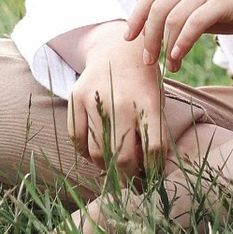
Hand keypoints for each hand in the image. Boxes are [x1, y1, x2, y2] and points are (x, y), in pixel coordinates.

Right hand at [67, 23, 167, 181]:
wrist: (116, 50)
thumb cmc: (142, 84)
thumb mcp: (156, 102)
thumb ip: (154, 133)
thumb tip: (149, 173)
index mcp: (148, 102)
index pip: (154, 148)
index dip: (153, 170)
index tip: (152, 179)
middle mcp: (121, 101)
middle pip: (122, 157)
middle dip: (128, 178)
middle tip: (132, 184)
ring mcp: (96, 99)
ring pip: (98, 153)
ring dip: (107, 168)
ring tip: (115, 168)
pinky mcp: (76, 98)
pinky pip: (77, 139)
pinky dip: (85, 153)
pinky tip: (97, 153)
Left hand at [126, 0, 232, 72]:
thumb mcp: (206, 10)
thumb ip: (183, 14)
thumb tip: (153, 34)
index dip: (136, 17)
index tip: (129, 39)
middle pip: (158, 7)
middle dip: (149, 37)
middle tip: (148, 61)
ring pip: (173, 16)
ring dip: (165, 45)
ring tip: (169, 65)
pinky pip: (194, 22)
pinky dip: (182, 43)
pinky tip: (179, 58)